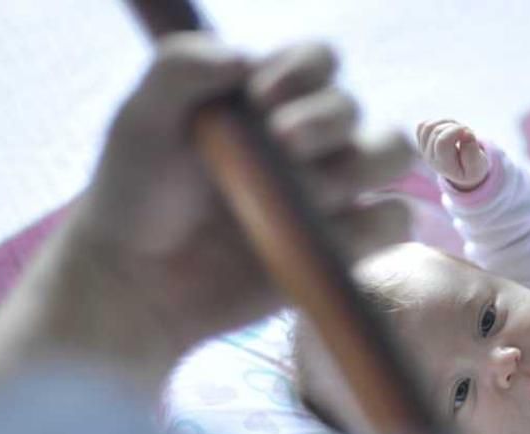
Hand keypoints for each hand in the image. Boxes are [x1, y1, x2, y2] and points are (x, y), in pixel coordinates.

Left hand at [0, 35, 413, 391]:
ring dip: (357, 167)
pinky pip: (391, 224)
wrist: (139, 280)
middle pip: (360, 108)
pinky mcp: (344, 248)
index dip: (304, 72)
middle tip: (282, 145)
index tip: (261, 99)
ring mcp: (332, 195)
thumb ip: (181, 68)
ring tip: (306, 195)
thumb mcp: (141, 117)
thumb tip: (245, 57)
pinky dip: (370, 224)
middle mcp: (311, 142)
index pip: (321, 61)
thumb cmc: (138, 193)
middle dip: (328, 122)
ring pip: (391, 157)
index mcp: (270, 99)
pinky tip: (323, 235)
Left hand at [416, 119, 489, 190]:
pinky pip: (423, 125)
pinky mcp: (421, 141)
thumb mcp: (478, 165)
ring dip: (446, 122)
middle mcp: (430, 158)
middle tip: (465, 132)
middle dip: (454, 126)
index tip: (468, 131)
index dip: (456, 130)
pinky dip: (437, 123)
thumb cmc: (472, 166)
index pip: (442, 142)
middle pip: (436, 131)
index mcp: (443, 165)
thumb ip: (473, 152)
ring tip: (457, 130)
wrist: (463, 170)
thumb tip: (465, 133)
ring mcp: (423, 150)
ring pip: (428, 126)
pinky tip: (448, 129)